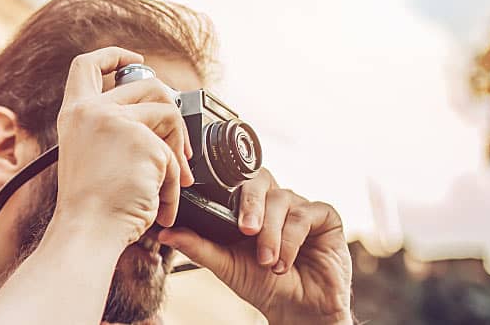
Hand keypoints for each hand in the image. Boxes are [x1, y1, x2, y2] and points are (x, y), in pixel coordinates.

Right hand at [51, 47, 193, 245]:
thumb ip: (112, 127)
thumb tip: (158, 112)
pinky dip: (174, 183)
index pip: (88, 64)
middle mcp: (93, 111)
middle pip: (147, 84)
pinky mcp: (144, 141)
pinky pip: (175, 155)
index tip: (134, 59)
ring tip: (172, 181)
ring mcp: (118, 122)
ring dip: (177, 150)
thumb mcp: (91, 153)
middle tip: (177, 147)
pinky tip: (162, 202)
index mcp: (74, 113)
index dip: (113, 54)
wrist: (89, 231)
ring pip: (169, 114)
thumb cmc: (90, 205)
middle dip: (171, 114)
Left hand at [157, 169, 352, 324]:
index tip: (212, 206)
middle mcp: (275, 201)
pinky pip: (306, 215)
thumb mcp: (224, 264)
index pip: (237, 181)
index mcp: (250, 206)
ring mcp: (300, 206)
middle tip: (245, 231)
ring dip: (272, 233)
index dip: (226, 187)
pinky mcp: (325, 217)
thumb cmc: (262, 284)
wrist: (297, 309)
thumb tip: (164, 233)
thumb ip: (196, 246)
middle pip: (260, 180)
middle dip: (250, 205)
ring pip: (282, 200)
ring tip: (267, 261)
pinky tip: (284, 262)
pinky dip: (292, 239)